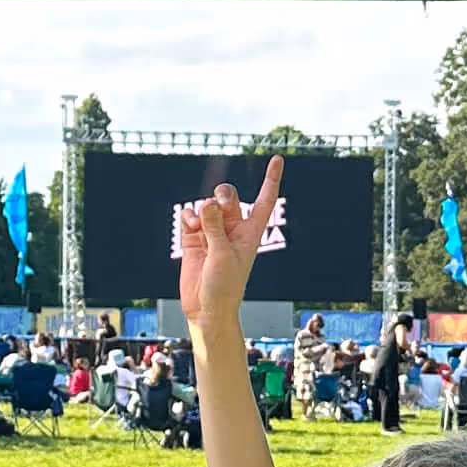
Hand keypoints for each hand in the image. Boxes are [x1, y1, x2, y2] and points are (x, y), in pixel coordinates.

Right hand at [173, 155, 283, 349]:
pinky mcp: (194, 239)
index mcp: (250, 232)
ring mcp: (212, 233)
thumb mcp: (223, 256)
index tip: (277, 158)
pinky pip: (191, 216)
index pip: (264, 200)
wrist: (206, 309)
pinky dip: (189, 217)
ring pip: (207, 205)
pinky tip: (189, 226)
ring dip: (202, 210)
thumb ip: (214, 228)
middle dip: (223, 195)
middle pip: (229, 197)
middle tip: (219, 203)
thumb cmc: (224, 287)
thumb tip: (206, 203)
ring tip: (198, 225)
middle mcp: (232, 229)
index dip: (271, 179)